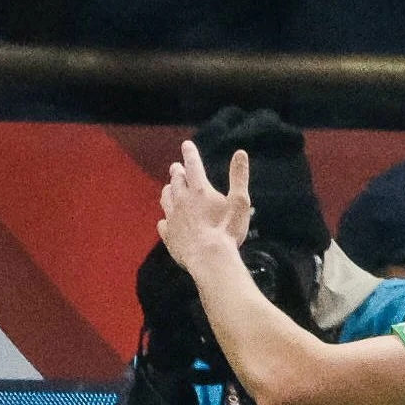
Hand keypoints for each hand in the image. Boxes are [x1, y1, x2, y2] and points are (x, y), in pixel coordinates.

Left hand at [158, 142, 252, 285]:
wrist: (209, 259)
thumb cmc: (227, 230)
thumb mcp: (240, 202)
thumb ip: (239, 177)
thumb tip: (241, 153)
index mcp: (199, 189)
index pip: (193, 165)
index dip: (190, 153)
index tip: (187, 145)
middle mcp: (181, 200)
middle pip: (176, 180)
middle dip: (177, 171)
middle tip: (176, 167)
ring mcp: (172, 218)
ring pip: (165, 198)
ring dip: (168, 191)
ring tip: (169, 188)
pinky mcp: (169, 235)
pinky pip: (163, 224)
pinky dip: (165, 220)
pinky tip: (166, 221)